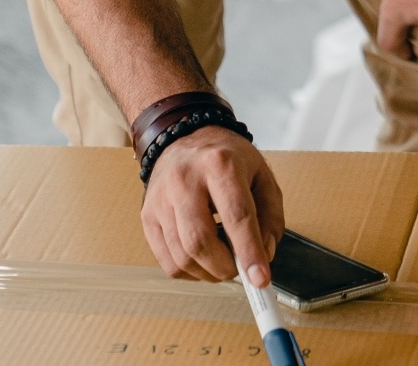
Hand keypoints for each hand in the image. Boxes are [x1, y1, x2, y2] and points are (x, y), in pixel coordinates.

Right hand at [140, 125, 284, 284]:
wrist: (184, 138)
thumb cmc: (227, 160)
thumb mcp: (261, 177)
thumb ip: (270, 217)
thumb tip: (263, 255)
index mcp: (220, 164)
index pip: (236, 215)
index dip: (249, 252)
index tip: (260, 279)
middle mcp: (185, 180)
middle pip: (200, 241)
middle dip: (224, 268)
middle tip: (238, 270)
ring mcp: (161, 199)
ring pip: (182, 255)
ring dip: (207, 272)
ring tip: (222, 262)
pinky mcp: (147, 215)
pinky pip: (166, 260)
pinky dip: (189, 271)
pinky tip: (202, 260)